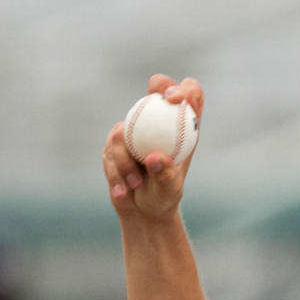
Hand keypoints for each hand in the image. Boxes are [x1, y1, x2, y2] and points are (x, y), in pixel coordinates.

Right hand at [102, 74, 203, 221]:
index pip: (189, 96)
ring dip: (126, 161)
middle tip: (156, 100)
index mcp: (182, 129)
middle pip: (158, 89)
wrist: (141, 211)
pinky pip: (109, 151)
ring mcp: (135, 129)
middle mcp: (159, 122)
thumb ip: (165, 174)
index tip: (176, 99)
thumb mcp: (168, 190)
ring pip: (124, 130)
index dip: (184, 90)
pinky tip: (122, 191)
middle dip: (158, 88)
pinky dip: (115, 172)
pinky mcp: (114, 143)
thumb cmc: (163, 197)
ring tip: (135, 184)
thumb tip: (154, 157)